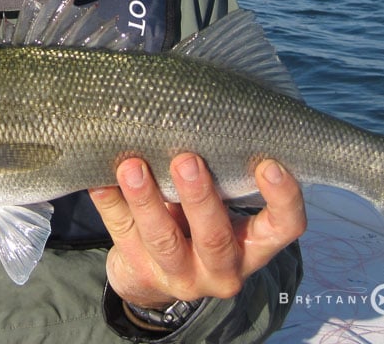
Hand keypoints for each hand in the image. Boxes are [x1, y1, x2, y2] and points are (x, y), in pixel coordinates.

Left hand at [89, 154, 305, 307]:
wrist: (156, 273)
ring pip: (163, 240)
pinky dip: (109, 204)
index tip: (269, 163)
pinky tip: (98, 181)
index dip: (283, 198)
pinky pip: (121, 234)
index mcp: (253, 244)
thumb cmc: (197, 220)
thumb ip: (220, 172)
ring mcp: (180, 275)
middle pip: (215, 237)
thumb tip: (199, 108)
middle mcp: (222, 267)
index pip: (285, 227)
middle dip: (199, 197)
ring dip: (146, 200)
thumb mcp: (220, 204)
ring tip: (132, 167)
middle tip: (185, 159)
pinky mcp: (141, 272)